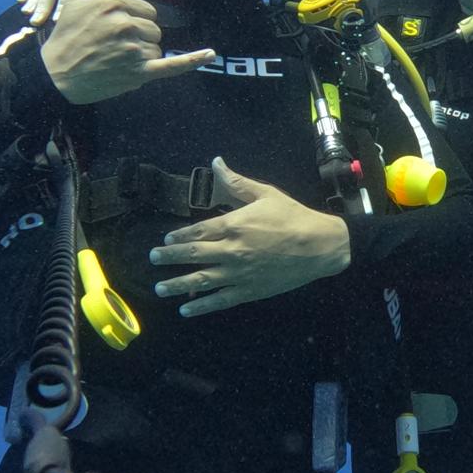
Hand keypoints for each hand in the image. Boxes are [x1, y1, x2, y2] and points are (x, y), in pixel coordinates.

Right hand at [40, 0, 211, 103]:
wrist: (55, 75)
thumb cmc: (65, 37)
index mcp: (115, 3)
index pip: (146, 11)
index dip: (135, 21)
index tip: (116, 30)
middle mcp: (127, 24)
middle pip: (154, 30)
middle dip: (139, 38)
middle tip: (113, 47)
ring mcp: (134, 49)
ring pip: (156, 48)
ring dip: (142, 56)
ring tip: (116, 61)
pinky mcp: (139, 72)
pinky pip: (172, 65)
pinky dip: (192, 60)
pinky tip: (209, 54)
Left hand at [148, 157, 351, 316]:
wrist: (319, 246)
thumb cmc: (292, 217)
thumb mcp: (264, 194)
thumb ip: (236, 182)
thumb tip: (216, 162)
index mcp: (233, 225)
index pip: (197, 231)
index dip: (179, 236)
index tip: (166, 240)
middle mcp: (231, 250)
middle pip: (192, 254)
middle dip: (169, 257)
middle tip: (152, 259)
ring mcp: (238, 273)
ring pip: (200, 280)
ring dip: (176, 285)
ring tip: (159, 288)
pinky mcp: (248, 290)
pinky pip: (219, 300)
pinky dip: (201, 306)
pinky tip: (186, 310)